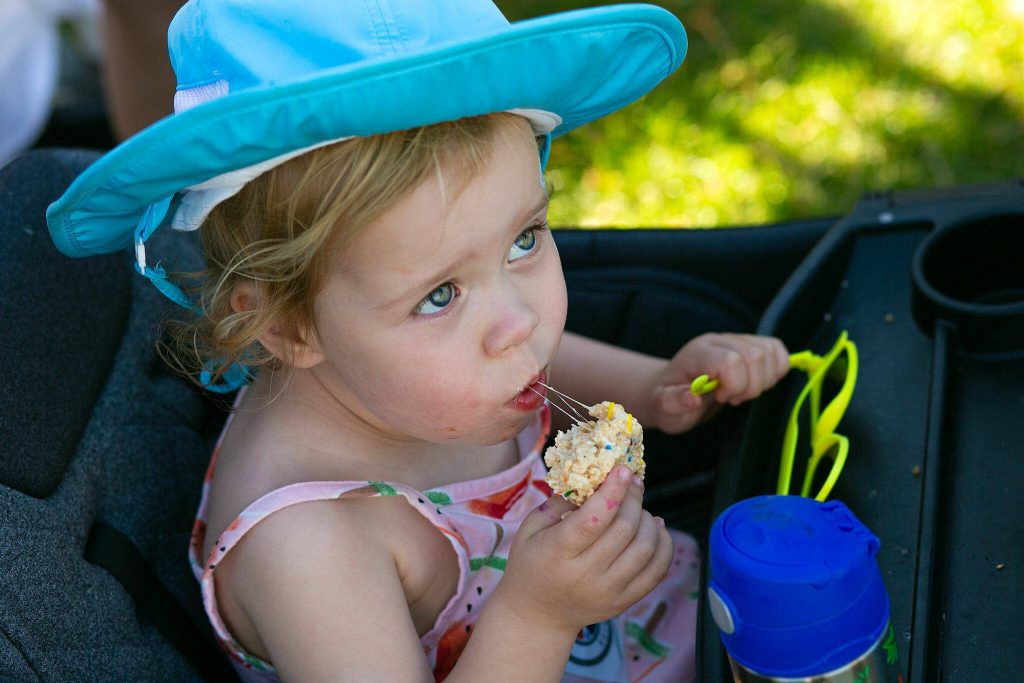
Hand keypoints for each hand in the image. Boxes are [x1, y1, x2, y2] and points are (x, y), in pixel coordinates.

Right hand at [494, 466, 672, 636]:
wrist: (537, 615)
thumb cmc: (531, 563)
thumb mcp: (530, 528)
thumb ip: (559, 502)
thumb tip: (593, 479)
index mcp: (558, 553)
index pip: (593, 520)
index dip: (613, 491)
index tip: (623, 470)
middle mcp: (585, 575)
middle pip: (624, 530)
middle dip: (633, 499)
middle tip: (633, 483)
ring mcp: (608, 591)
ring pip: (645, 548)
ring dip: (648, 520)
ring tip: (640, 509)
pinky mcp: (624, 601)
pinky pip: (657, 571)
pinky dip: (663, 545)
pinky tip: (655, 528)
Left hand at [649, 333, 789, 432]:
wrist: (672, 390)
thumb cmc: (668, 399)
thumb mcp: (663, 407)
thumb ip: (672, 402)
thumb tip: (692, 398)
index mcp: (697, 353)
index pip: (730, 360)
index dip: (734, 385)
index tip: (720, 398)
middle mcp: (718, 341)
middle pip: (755, 356)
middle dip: (750, 386)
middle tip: (732, 398)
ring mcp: (735, 340)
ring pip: (769, 351)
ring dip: (763, 380)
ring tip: (741, 392)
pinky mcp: (749, 345)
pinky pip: (776, 350)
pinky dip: (775, 370)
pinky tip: (756, 383)